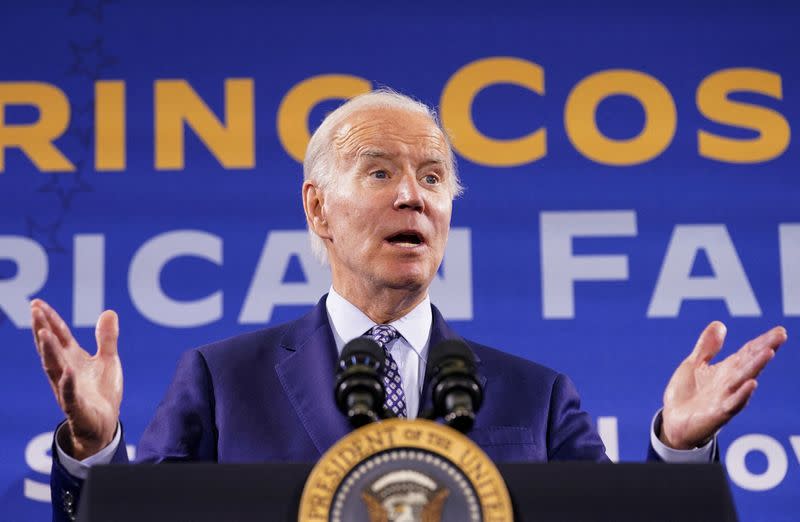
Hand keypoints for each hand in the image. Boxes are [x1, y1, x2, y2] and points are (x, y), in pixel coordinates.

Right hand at [31, 299, 122, 459]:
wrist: (104, 426)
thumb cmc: (101, 392)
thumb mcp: (107, 360)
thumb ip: (106, 338)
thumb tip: (109, 312)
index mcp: (72, 360)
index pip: (59, 336)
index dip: (49, 320)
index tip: (37, 303)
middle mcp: (66, 372)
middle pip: (51, 348)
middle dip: (43, 329)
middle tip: (34, 311)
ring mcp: (69, 389)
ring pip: (55, 369)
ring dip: (49, 352)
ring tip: (43, 333)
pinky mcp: (77, 408)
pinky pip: (70, 396)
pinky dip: (67, 384)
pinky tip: (67, 372)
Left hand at [660, 321, 787, 449]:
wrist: (673, 423)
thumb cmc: (686, 395)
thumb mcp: (694, 365)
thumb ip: (706, 347)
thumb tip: (719, 324)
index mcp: (725, 371)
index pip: (747, 353)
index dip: (762, 341)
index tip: (780, 331)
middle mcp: (729, 383)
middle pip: (750, 363)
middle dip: (764, 349)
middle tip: (780, 336)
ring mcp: (725, 398)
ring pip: (744, 380)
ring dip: (756, 367)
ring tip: (769, 352)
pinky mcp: (717, 414)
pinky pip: (732, 404)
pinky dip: (742, 394)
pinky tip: (751, 384)